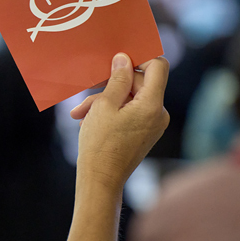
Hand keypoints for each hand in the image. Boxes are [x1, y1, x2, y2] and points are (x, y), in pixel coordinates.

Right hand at [70, 53, 169, 192]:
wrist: (100, 181)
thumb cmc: (100, 144)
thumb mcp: (104, 105)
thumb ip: (117, 79)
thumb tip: (124, 59)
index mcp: (153, 105)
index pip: (158, 66)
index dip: (139, 58)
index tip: (117, 60)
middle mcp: (158, 114)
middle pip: (139, 83)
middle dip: (111, 85)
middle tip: (86, 95)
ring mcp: (152, 125)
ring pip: (129, 98)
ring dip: (105, 101)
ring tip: (81, 113)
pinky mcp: (143, 133)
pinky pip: (129, 112)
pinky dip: (110, 113)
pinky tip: (89, 122)